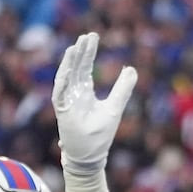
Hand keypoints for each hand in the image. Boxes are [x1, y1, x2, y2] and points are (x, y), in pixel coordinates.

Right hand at [53, 32, 137, 175]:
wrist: (91, 155)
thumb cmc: (100, 134)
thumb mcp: (115, 107)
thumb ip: (123, 88)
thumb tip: (132, 68)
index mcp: (84, 92)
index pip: (85, 67)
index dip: (88, 52)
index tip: (93, 36)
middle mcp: (74, 94)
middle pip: (76, 68)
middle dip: (81, 52)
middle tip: (88, 36)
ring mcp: (67, 101)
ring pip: (67, 76)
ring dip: (71, 62)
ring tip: (76, 46)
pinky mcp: (63, 111)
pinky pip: (60, 92)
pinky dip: (63, 79)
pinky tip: (68, 67)